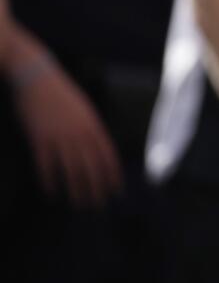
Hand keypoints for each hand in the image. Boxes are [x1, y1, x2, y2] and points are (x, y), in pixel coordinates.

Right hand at [11, 57, 122, 207]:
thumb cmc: (60, 93)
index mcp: (93, 125)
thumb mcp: (83, 109)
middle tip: (99, 204)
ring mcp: (59, 136)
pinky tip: (54, 191)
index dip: (113, 174)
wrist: (37, 77)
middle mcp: (79, 133)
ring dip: (77, 189)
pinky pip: (47, 164)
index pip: (108, 155)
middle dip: (97, 187)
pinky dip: (51, 180)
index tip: (116, 189)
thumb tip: (98, 147)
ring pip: (71, 169)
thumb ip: (91, 128)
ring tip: (80, 203)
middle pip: (92, 166)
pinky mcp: (40, 138)